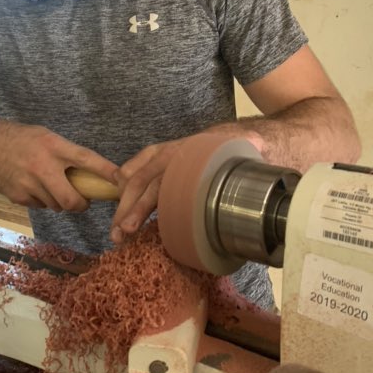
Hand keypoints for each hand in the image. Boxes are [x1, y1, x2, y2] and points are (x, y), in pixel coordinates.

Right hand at [0, 121, 118, 211]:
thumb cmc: (21, 139)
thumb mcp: (46, 137)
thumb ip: (66, 153)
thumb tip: (92, 174)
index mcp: (54, 146)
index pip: (86, 159)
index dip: (106, 171)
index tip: (122, 181)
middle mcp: (42, 166)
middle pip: (71, 199)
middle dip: (80, 204)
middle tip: (81, 200)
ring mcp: (29, 184)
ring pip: (56, 206)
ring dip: (58, 201)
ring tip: (49, 185)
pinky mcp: (18, 196)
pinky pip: (40, 206)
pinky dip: (41, 201)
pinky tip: (31, 186)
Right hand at [109, 125, 263, 243]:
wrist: (248, 136)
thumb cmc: (246, 146)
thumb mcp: (254, 144)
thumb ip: (253, 144)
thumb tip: (256, 144)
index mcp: (190, 152)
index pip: (159, 179)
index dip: (142, 203)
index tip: (129, 226)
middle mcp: (172, 153)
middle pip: (141, 180)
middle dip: (125, 209)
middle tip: (117, 236)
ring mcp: (166, 157)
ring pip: (136, 175)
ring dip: (124, 203)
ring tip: (116, 232)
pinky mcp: (168, 166)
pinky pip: (141, 173)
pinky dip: (128, 190)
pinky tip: (122, 212)